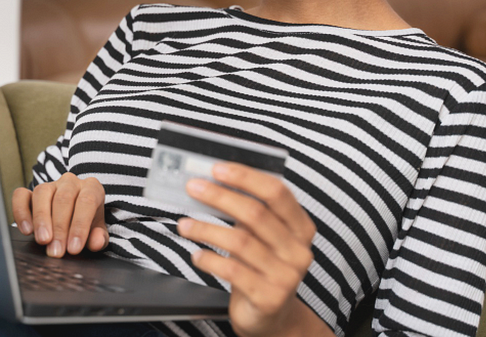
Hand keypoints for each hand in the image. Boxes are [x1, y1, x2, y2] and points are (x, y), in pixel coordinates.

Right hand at [11, 173, 107, 257]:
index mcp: (91, 188)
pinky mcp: (30, 192)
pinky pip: (21, 195)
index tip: (74, 249)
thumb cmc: (87, 224)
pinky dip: (21, 212)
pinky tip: (26, 230)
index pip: (87, 201)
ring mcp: (49, 185)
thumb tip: (96, 242)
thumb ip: (99, 238)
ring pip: (42, 193)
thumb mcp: (97, 232)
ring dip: (41, 219)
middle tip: (57, 251)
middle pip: (64, 198)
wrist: (74, 217)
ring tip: (43, 240)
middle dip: (59, 227)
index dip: (80, 225)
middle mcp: (70, 182)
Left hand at [177, 163, 326, 336]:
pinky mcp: (268, 297)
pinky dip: (209, 259)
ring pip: (240, 241)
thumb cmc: (261, 267)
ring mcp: (286, 276)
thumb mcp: (262, 237)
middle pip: (256, 213)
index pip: (277, 193)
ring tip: (185, 225)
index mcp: (301, 228)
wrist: (272, 317)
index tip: (217, 168)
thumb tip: (210, 184)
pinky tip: (196, 255)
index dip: (246, 177)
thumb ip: (246, 213)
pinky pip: (232, 270)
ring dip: (206, 229)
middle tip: (193, 188)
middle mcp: (298, 251)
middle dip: (219, 196)